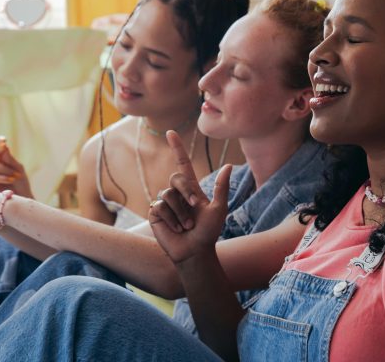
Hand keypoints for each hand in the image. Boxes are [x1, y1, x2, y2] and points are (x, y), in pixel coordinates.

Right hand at [0, 136, 33, 197]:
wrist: (20, 201)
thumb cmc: (20, 184)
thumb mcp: (18, 169)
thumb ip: (9, 159)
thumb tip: (3, 146)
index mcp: (0, 159)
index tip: (4, 140)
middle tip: (4, 147)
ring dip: (5, 170)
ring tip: (16, 176)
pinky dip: (2, 177)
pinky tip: (11, 179)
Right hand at [149, 130, 231, 263]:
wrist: (195, 252)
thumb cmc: (209, 232)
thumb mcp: (219, 209)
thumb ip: (222, 188)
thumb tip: (229, 165)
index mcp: (192, 189)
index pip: (182, 164)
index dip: (177, 148)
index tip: (170, 132)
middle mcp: (176, 193)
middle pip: (176, 178)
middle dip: (187, 192)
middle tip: (195, 208)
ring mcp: (164, 203)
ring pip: (168, 195)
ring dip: (181, 212)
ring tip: (186, 225)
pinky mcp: (155, 213)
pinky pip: (160, 206)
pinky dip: (171, 218)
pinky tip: (175, 229)